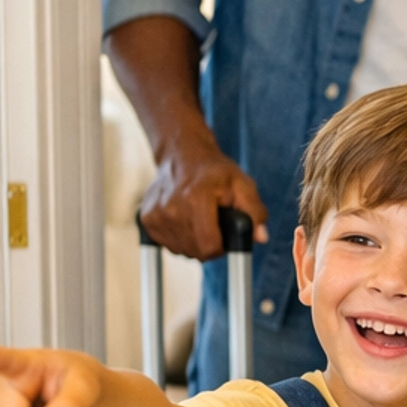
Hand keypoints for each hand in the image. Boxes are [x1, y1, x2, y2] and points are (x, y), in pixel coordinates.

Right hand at [140, 127, 268, 260]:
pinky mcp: (147, 219)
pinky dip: (179, 239)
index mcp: (196, 199)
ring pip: (182, 251)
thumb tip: (260, 237)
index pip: (209, 247)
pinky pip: (167, 245)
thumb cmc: (215, 171)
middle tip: (214, 224)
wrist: (182, 154)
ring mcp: (156, 214)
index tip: (225, 236)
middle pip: (196, 252)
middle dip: (209, 244)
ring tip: (199, 219)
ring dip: (194, 242)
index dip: (222, 248)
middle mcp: (171, 208)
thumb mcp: (242, 184)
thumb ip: (254, 211)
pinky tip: (185, 220)